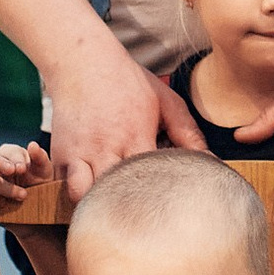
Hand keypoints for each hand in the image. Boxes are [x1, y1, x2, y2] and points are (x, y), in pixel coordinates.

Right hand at [0, 140, 52, 209]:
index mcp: (8, 154)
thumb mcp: (44, 172)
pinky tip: (3, 204)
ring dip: (2, 188)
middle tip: (12, 171)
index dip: (13, 158)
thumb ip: (40, 158)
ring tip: (21, 197)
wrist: (34, 212)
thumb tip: (33, 145)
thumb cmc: (39, 185)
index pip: (6, 150)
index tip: (22, 169)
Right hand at [44, 43, 206, 198]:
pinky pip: (64, 187)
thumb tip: (212, 162)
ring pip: (84, 196)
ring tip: (112, 206)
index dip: (159, 195)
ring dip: (97, 204)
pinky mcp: (60, 155)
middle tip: (142, 213)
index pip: (149, 179)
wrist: (83, 61)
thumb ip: (188, 134)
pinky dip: (75, 195)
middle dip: (128, 206)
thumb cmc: (127, 81)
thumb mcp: (166, 101)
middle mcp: (105, 148)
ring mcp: (79, 153)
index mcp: (135, 137)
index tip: (167, 201)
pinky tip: (88, 194)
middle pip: (115, 193)